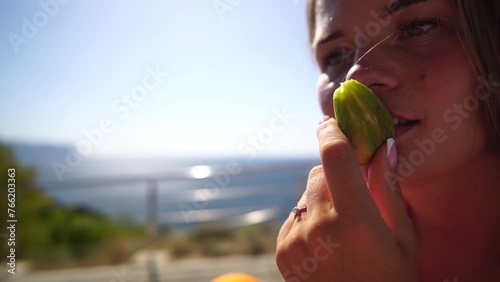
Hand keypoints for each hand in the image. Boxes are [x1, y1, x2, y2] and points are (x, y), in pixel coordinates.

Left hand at [276, 118, 418, 281]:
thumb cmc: (390, 279)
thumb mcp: (402, 237)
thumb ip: (388, 188)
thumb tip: (381, 145)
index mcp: (355, 220)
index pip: (334, 155)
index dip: (333, 132)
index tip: (334, 122)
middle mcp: (318, 226)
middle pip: (317, 172)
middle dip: (335, 171)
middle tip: (354, 189)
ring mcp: (295, 239)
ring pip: (305, 194)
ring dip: (322, 197)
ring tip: (342, 228)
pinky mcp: (282, 250)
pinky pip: (294, 216)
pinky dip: (309, 218)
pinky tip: (327, 242)